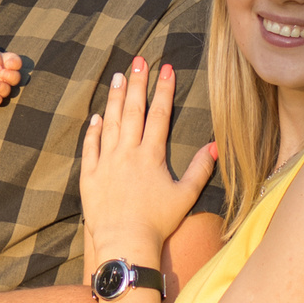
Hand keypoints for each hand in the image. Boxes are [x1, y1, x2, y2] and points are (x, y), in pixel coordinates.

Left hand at [0, 41, 24, 106]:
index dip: (16, 64)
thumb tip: (1, 68)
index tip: (8, 64)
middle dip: (12, 77)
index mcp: (3, 61)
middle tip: (2, 73)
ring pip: (7, 91)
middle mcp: (1, 75)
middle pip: (15, 78)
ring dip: (3, 88)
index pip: (16, 63)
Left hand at [78, 58, 215, 264]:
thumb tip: (214, 145)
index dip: (163, 90)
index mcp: (151, 155)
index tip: (166, 68)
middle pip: (132, 111)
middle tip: (138, 60)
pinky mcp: (89, 174)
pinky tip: (96, 116)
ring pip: (110, 122)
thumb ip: (200, 169)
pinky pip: (90, 146)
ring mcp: (105, 161)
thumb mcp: (185, 195)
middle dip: (137, 83)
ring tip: (117, 77)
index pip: (159, 114)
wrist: (125, 242)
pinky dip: (93, 130)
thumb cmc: (158, 222)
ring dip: (113, 98)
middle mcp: (127, 152)